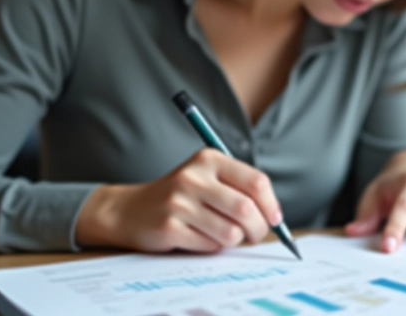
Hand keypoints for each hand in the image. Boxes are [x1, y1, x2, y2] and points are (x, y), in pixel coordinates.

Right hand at [75, 149, 282, 252]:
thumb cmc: (181, 196)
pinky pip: (210, 246)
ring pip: (230, 232)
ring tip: (221, 234)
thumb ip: (239, 189)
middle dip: (257, 229)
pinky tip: (199, 237)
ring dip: (233, 240)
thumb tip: (274, 217)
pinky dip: (212, 247)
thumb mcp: (208, 178)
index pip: (256, 181)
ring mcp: (179, 202)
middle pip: (246, 209)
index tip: (275, 219)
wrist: (130, 209)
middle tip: (254, 235)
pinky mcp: (169, 227)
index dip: (271, 205)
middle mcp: (193, 177)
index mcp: (209, 158)